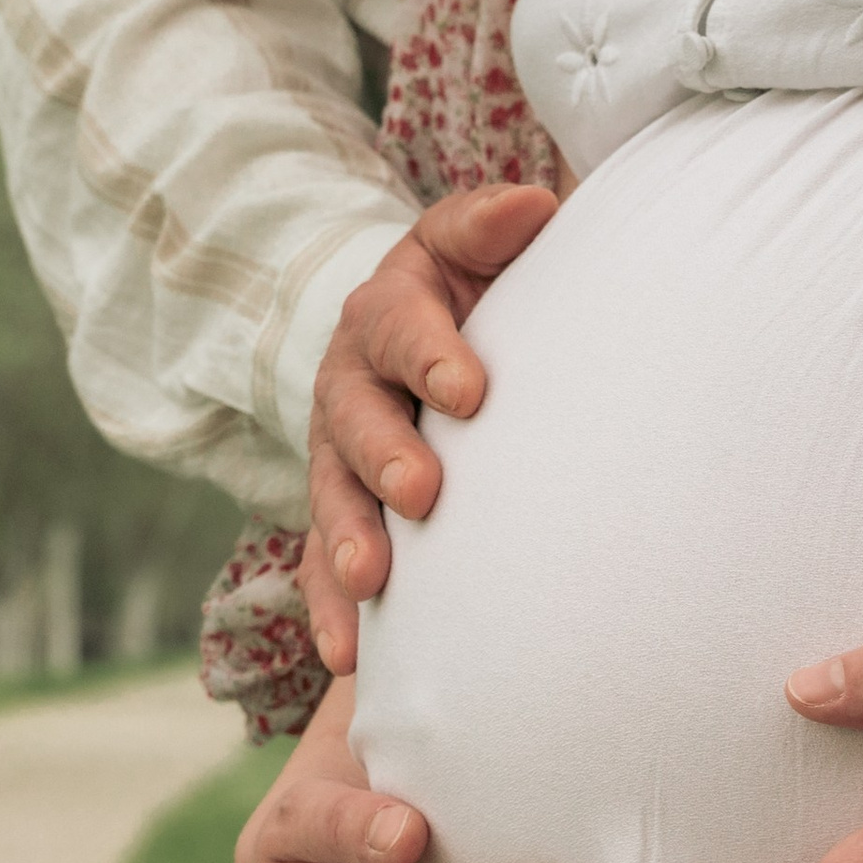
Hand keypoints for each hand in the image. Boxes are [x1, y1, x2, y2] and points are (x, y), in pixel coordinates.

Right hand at [300, 183, 559, 673]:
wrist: (432, 342)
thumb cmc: (482, 297)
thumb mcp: (482, 249)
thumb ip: (499, 229)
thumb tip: (536, 204)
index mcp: (392, 310)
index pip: (404, 325)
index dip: (431, 353)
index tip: (471, 391)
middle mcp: (353, 379)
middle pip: (357, 416)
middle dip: (387, 454)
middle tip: (422, 493)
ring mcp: (340, 452)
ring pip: (334, 495)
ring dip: (349, 540)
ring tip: (372, 585)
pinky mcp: (342, 512)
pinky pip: (326, 564)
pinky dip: (334, 608)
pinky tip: (350, 657)